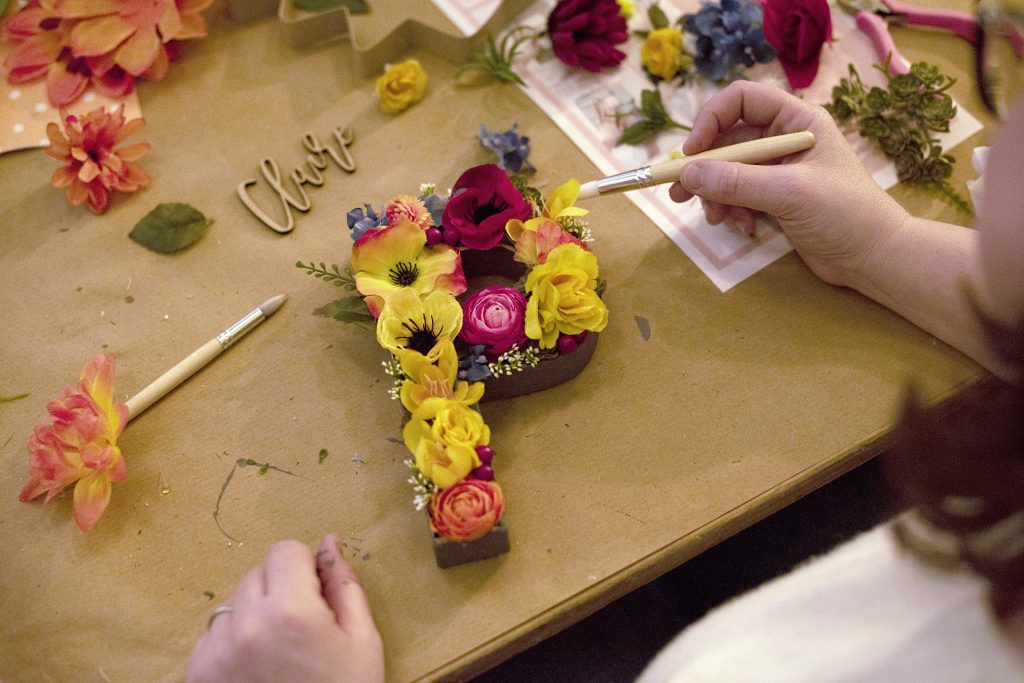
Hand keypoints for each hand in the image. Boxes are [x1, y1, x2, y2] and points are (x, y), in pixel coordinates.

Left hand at [186, 534, 383, 682]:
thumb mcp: (362, 641)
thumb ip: (344, 585)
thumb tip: (329, 543)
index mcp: (291, 609)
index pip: (285, 550)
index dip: (304, 569)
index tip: (316, 598)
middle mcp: (246, 623)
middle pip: (257, 573)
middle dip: (280, 590)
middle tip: (300, 629)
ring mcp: (214, 650)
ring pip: (233, 604)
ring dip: (253, 616)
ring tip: (275, 654)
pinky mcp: (196, 673)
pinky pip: (212, 636)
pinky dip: (232, 644)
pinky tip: (254, 671)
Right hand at [668, 80, 908, 287]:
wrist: (874, 258)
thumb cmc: (846, 214)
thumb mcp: (790, 194)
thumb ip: (737, 183)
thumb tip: (688, 174)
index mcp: (797, 121)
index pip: (741, 100)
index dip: (710, 120)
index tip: (691, 154)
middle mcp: (785, 139)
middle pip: (728, 139)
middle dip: (705, 168)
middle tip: (679, 193)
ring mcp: (779, 170)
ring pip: (728, 171)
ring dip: (717, 195)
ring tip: (718, 219)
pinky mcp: (775, 198)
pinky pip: (738, 196)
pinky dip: (733, 211)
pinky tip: (744, 228)